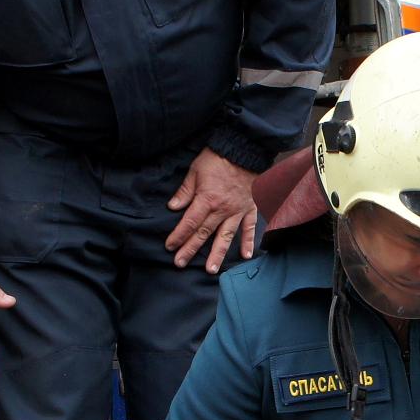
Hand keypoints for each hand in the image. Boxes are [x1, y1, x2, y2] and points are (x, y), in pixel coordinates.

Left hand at [165, 149, 258, 271]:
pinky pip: (249, 228)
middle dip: (191, 249)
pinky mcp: (249, 208)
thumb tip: (172, 207)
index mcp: (207, 199)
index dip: (178, 235)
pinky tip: (245, 256)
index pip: (190, 222)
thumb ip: (185, 191)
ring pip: (226, 236)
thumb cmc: (218, 158)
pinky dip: (248, 242)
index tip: (170, 246)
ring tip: (210, 270)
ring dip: (217, 254)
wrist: (245, 149)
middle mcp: (222, 209)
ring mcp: (237, 211)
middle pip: (204, 234)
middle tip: (180, 263)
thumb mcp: (195, 170)